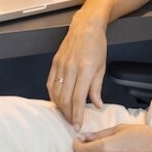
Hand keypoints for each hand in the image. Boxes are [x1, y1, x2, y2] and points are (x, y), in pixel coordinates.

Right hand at [47, 13, 107, 129]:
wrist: (86, 27)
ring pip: (56, 93)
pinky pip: (50, 84)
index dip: (77, 114)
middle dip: (68, 114)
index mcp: (86, 70)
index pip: (78, 99)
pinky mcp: (54, 63)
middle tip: (73, 122)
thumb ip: (97, 88)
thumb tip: (97, 106)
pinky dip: (53, 95)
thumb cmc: (97, 45)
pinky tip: (58, 101)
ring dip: (60, 107)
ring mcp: (61, 65)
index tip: (78, 125)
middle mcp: (71, 68)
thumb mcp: (102, 67)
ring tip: (66, 114)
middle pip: (65, 99)